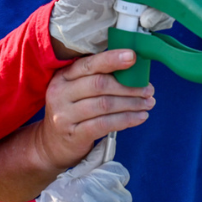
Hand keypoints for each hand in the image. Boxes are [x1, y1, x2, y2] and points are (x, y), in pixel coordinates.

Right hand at [34, 50, 154, 170]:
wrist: (52, 145)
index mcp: (62, 76)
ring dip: (131, 103)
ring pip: (104, 104)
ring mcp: (64, 115)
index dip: (111, 59)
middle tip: (149, 90)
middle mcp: (60, 93)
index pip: (89, 64)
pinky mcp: (73, 134)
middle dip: (128, 86)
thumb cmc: (73, 112)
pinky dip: (126, 120)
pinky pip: (104, 124)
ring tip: (148, 104)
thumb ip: (97, 78)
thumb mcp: (76, 91)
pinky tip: (140, 117)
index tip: (132, 57)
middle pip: (99, 84)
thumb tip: (133, 70)